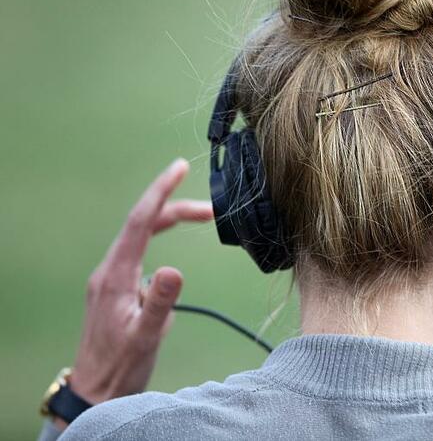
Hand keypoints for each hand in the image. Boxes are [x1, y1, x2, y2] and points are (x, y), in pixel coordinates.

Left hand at [69, 159, 213, 407]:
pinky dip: (161, 237)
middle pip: (144, 224)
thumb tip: (175, 268)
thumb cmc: (121, 366)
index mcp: (115, 275)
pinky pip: (140, 251)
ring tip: (203, 218)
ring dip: (171, 221)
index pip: (140, 222)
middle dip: (176, 208)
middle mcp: (110, 270)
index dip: (160, 192)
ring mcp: (112, 277)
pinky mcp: (117, 286)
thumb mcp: (145, 337)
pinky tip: (174, 245)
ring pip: (142, 236)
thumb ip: (161, 303)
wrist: (95, 389)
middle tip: (211, 209)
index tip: (179, 168)